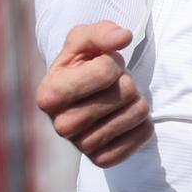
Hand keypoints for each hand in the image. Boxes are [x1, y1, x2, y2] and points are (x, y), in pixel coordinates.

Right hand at [35, 20, 152, 167]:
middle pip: (123, 93)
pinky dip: (142, 123)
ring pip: (137, 112)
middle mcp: (61, 125)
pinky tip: (125, 117)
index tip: (102, 65)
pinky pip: (142, 136)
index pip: (105, 71)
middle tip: (112, 84)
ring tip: (118, 99)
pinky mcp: (102, 160)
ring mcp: (82, 146)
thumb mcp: (85, 40)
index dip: (113, 61)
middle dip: (126, 81)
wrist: (85, 95)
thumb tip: (122, 37)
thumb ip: (102, 32)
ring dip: (136, 99)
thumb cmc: (83, 63)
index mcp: (49, 94)